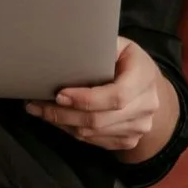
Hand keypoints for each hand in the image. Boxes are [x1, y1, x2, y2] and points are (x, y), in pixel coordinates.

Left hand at [28, 35, 174, 162]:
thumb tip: (66, 47)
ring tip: (41, 111)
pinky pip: (95, 141)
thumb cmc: (128, 61)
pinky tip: (58, 120)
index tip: (59, 94)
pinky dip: (73, 131)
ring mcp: (140, 127)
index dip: (86, 99)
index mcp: (144, 77)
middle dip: (64, 114)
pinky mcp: (130, 140)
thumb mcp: (119, 46)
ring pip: (94, 133)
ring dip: (63, 124)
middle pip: (100, 119)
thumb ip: (99, 48)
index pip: (116, 96)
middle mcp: (146, 106)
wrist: (149, 86)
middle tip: (37, 105)